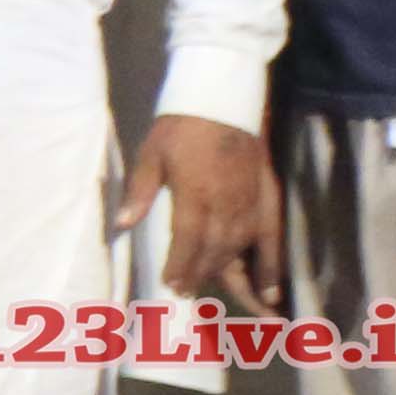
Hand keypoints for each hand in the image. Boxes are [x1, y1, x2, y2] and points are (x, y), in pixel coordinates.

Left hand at [128, 112, 281, 309]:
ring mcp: (250, 203)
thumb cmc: (181, 128)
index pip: (188, 240)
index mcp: (195, 193)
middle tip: (185, 290)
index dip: (180, 266)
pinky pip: (272, 239)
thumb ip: (140, 191)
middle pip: (214, 250)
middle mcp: (226, 204)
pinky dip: (271, 266)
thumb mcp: (151, 154)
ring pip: (239, 248)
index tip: (171, 283)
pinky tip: (270, 292)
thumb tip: (123, 224)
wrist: (223, 102)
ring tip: (213, 287)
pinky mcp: (268, 198)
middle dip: (199, 273)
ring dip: (225, 271)